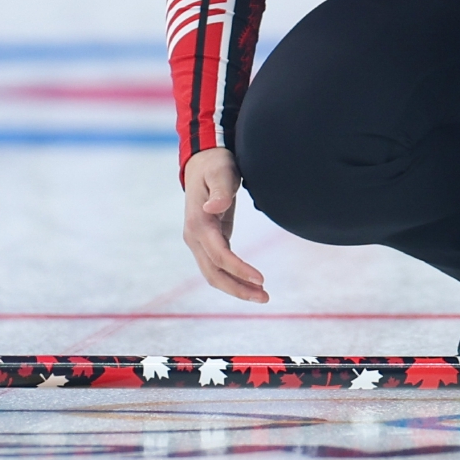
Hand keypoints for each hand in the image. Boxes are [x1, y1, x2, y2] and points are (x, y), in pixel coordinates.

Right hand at [181, 148, 266, 302]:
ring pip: (214, 274)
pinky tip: (251, 283)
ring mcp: (199, 241)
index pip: (218, 255)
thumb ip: (221, 190)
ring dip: (236, 288)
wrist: (202, 162)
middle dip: (238, 288)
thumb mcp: (221, 172)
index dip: (238, 269)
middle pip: (213, 272)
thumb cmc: (214, 165)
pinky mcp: (208, 242)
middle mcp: (194, 236)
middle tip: (265, 297)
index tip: (261, 279)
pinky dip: (233, 278)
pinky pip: (218, 267)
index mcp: (198, 223)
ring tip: (262, 296)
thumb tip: (215, 207)